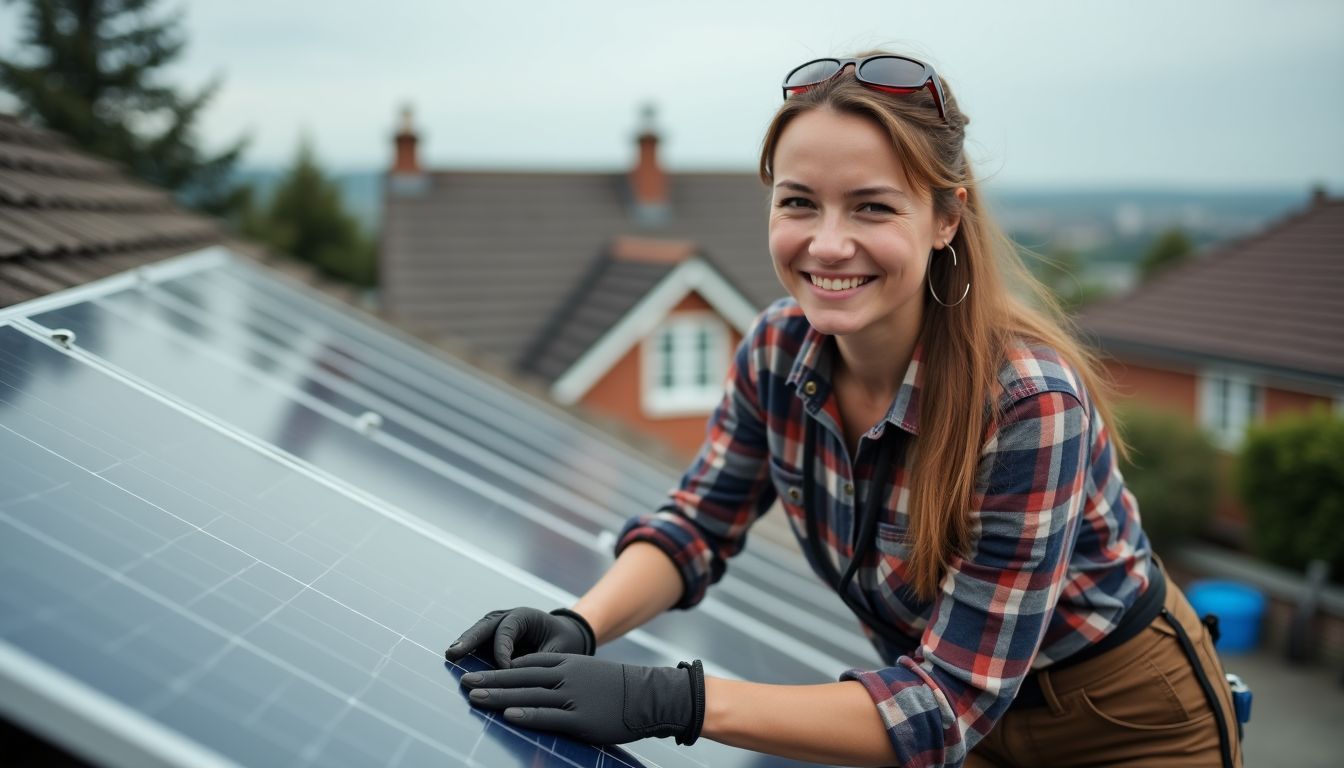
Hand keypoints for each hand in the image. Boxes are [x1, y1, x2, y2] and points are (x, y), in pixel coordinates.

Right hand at [444, 607, 594, 667]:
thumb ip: (538, 661)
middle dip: (470, 639)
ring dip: (464, 644)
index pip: (508, 629)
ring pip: (477, 633)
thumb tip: (516, 676)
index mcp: (525, 616)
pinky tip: (454, 662)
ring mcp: (495, 626)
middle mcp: (507, 617)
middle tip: (454, 652)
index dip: (502, 648)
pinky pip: (476, 643)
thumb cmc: (563, 643)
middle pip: (486, 626)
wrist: (563, 637)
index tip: (503, 668)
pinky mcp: (489, 638)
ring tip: (450, 655)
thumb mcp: (558, 651)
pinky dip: (466, 650)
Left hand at [460, 653, 705, 745]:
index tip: (476, 672)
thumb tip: (533, 688)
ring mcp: (572, 697)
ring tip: (473, 697)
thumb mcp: (586, 672)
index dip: (498, 669)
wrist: (648, 695)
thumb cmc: (616, 687)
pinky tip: (508, 714)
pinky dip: (527, 714)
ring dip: (498, 696)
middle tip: (463, 681)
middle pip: (518, 677)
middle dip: (489, 680)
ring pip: (527, 695)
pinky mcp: (580, 719)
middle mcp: (565, 676)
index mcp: (565, 663)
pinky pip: (549, 715)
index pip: (524, 664)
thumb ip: (561, 676)